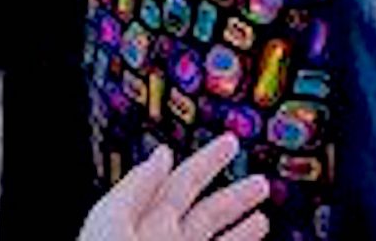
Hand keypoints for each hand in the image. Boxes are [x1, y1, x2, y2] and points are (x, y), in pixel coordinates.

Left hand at [78, 136, 271, 240]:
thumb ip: (138, 185)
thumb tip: (162, 153)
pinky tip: (256, 237)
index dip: (206, 161)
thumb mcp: (111, 221)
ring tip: (264, 215)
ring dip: (242, 228)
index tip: (229, 144)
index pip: (181, 182)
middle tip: (260, 181)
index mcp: (145, 220)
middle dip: (235, 195)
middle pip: (207, 212)